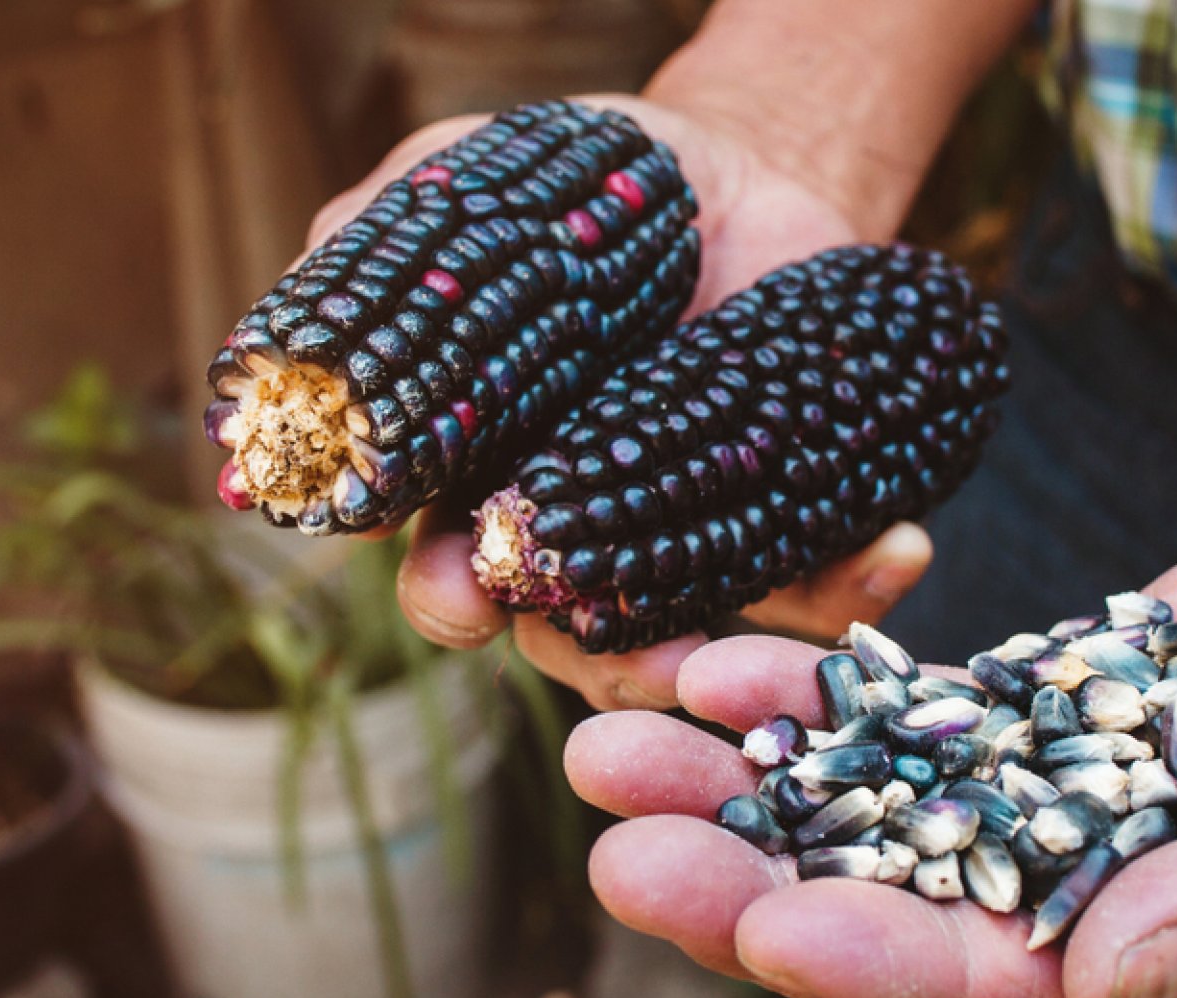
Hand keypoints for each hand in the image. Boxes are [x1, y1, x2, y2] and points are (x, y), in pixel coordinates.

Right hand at [305, 94, 932, 708]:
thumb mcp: (471, 178)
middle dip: (574, 650)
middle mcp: (579, 539)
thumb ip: (378, 240)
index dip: (448, 588)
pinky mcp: (799, 523)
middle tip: (593, 628)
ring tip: (746, 653)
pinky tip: (898, 546)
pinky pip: (824, 576)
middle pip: (562, 639)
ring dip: (716, 654)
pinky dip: (858, 578)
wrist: (740, 164)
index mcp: (480, 484)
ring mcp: (692, 541)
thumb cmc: (581, 187)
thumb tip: (278, 346)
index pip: (443, 569)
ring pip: (695, 638)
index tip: (463, 582)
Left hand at [564, 484, 1176, 997]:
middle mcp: (1078, 923)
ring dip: (742, 780)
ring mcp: (1041, 807)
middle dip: (748, 878)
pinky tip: (716, 664)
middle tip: (617, 834)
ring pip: (867, 807)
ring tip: (613, 738)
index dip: (882, 968)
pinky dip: (818, 692)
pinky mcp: (1027, 710)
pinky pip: (904, 709)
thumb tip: (1106, 981)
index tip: (763, 930)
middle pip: (889, 911)